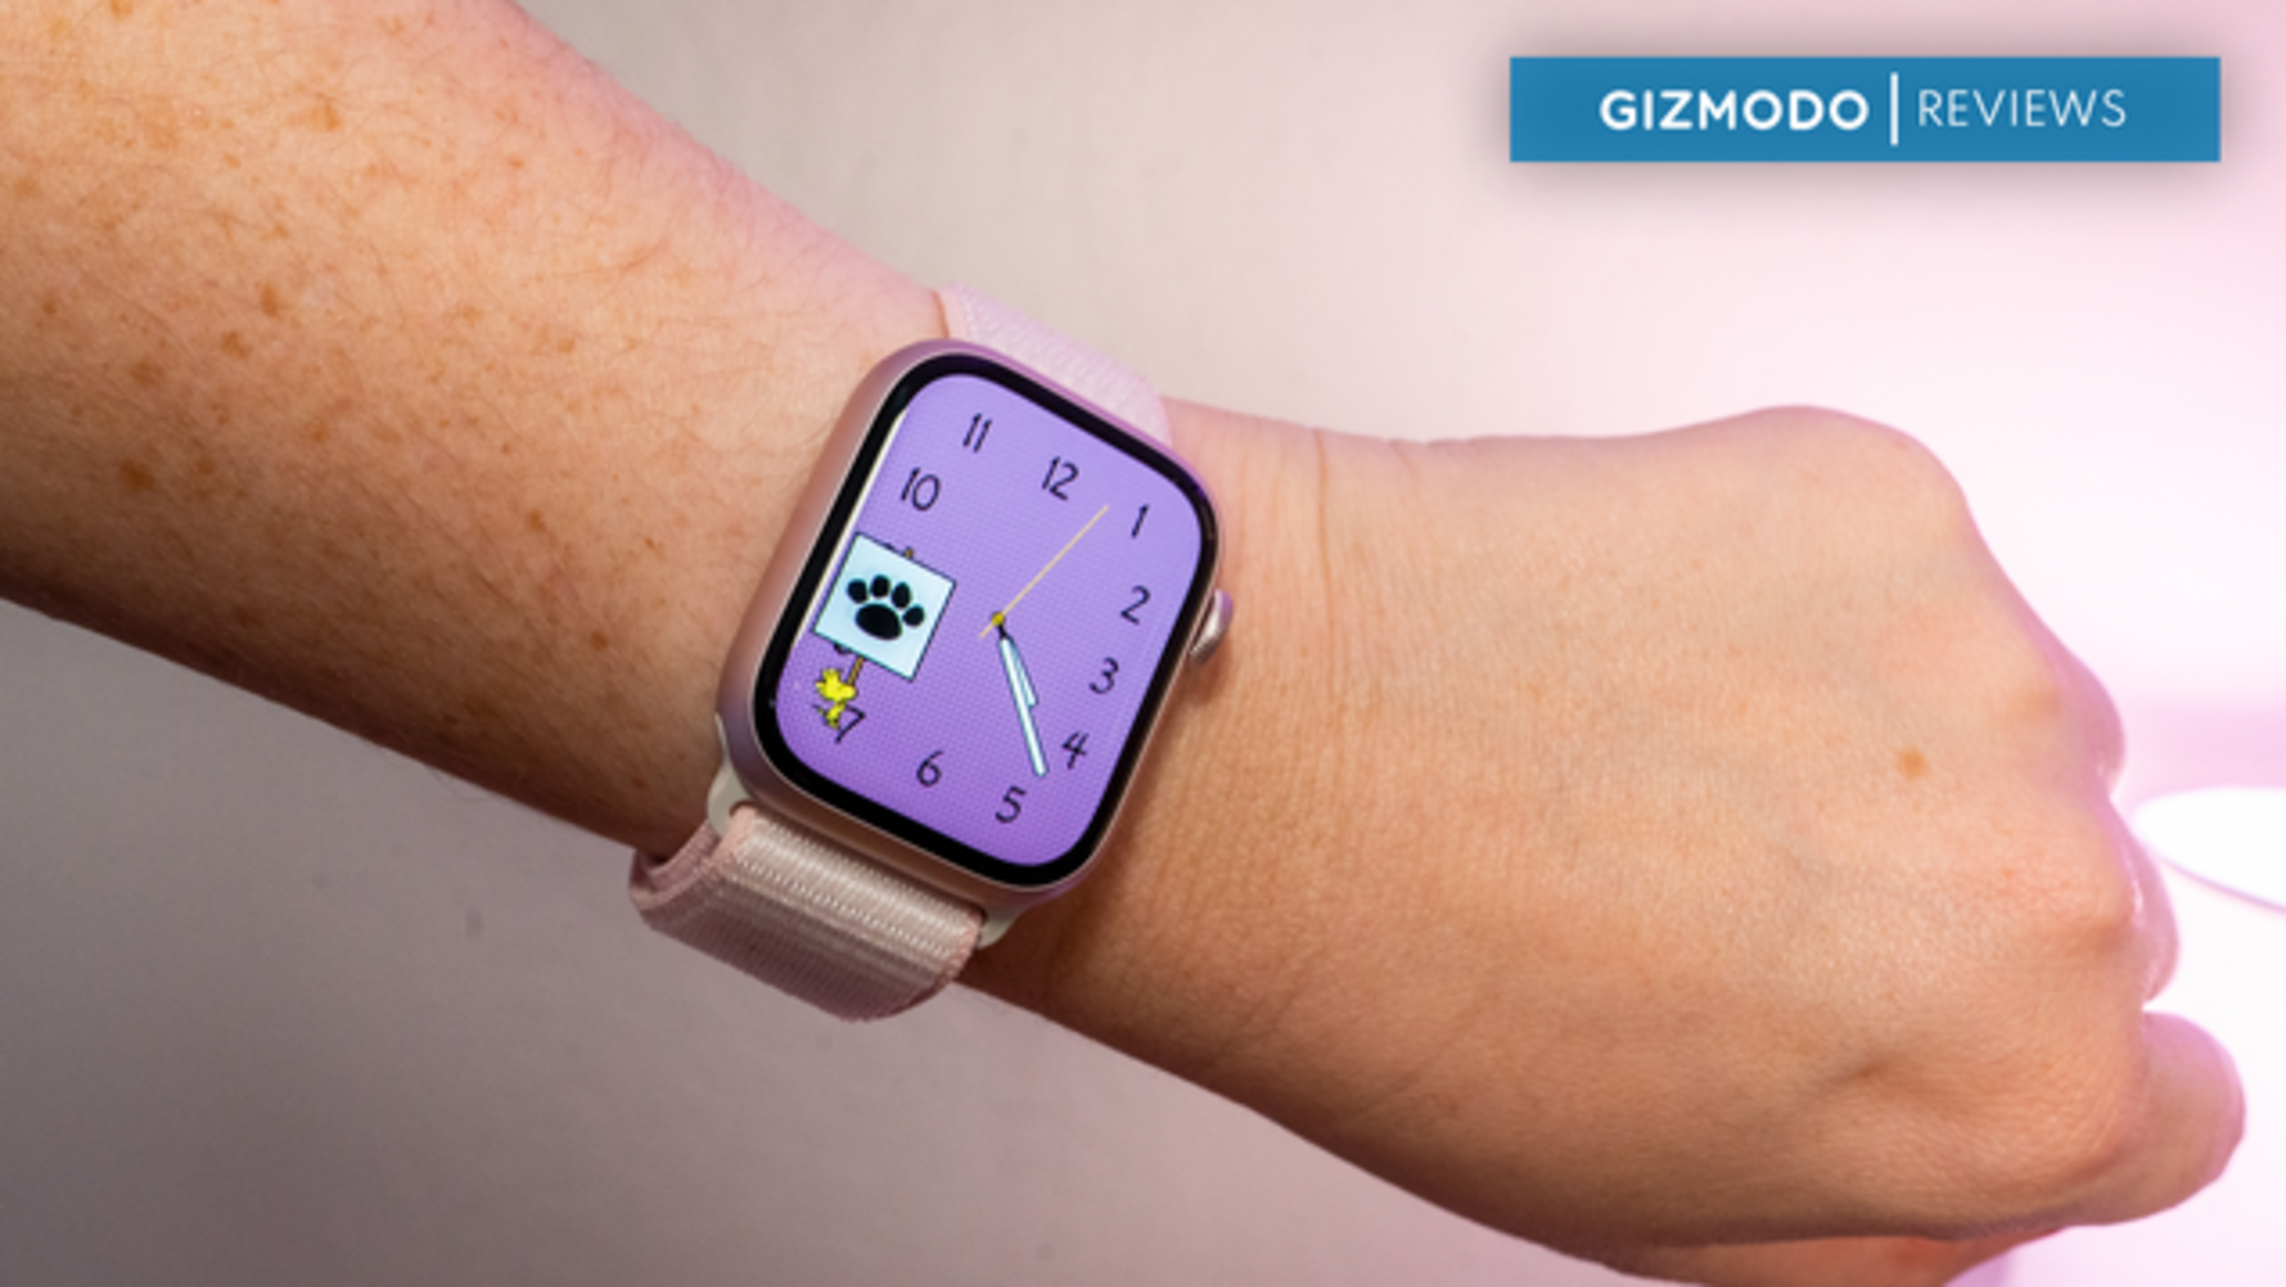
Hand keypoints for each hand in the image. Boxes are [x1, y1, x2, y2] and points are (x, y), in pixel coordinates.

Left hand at [968, 406, 2241, 1282]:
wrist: (1249, 748)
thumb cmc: (1396, 982)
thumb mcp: (1665, 1210)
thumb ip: (1886, 1221)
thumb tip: (1976, 1174)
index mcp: (2018, 1089)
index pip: (2163, 1099)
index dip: (2016, 1059)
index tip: (1919, 1012)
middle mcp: (2045, 876)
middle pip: (2088, 894)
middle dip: (1942, 897)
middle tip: (1733, 875)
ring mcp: (1973, 659)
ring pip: (1996, 712)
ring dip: (1876, 731)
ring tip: (1652, 751)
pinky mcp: (1879, 496)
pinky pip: (1893, 568)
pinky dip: (1797, 594)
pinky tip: (1631, 646)